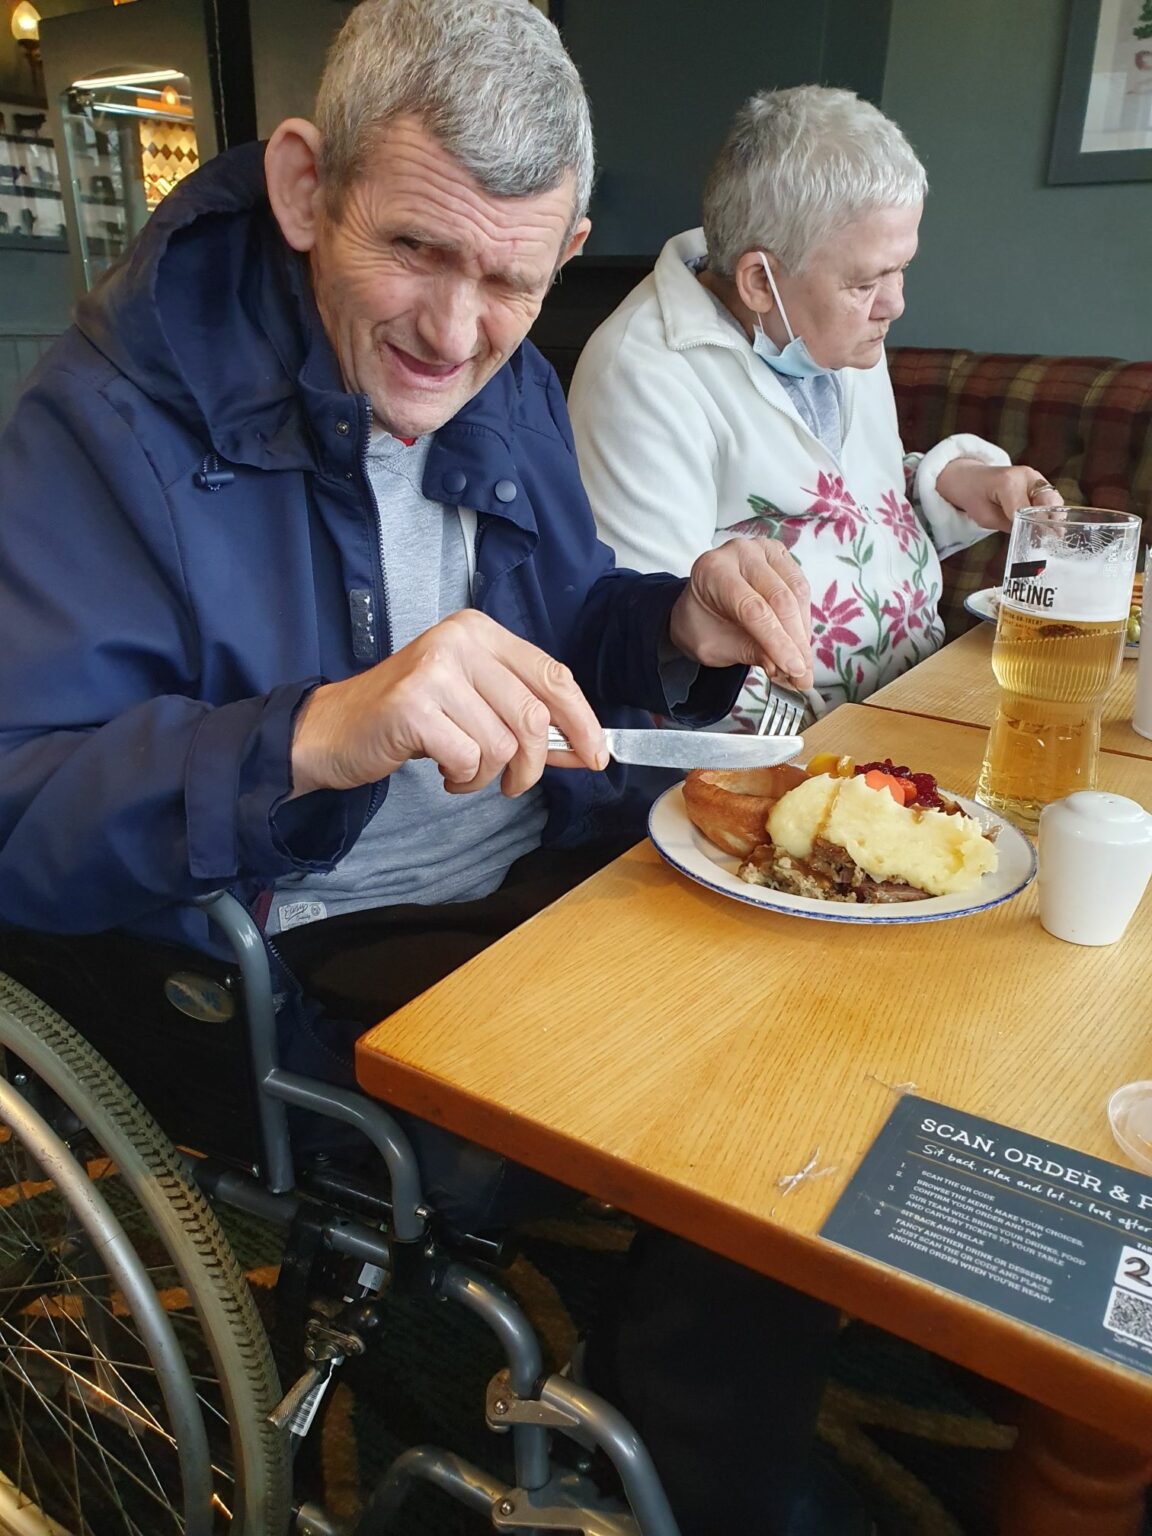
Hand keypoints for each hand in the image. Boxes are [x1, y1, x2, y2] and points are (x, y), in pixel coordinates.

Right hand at [290, 610, 607, 798]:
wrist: (334, 730)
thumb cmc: (410, 718)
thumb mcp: (473, 701)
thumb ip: (524, 715)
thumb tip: (586, 745)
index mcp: (480, 632)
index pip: (553, 675)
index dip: (582, 720)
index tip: (596, 755)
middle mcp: (460, 641)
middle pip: (533, 715)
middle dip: (534, 764)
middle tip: (515, 784)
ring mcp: (435, 670)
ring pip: (503, 743)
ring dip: (488, 775)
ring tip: (463, 771)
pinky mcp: (413, 706)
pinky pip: (468, 758)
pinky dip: (462, 778)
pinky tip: (444, 773)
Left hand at [668, 536, 813, 688]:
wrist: (698, 606)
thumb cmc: (702, 624)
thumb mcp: (715, 647)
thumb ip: (749, 652)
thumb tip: (784, 666)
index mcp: (712, 570)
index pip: (753, 609)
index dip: (778, 642)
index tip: (794, 670)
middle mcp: (738, 552)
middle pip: (780, 599)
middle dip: (795, 642)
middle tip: (803, 676)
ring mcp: (761, 549)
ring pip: (796, 593)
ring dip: (803, 633)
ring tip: (802, 665)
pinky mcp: (779, 555)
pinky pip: (801, 588)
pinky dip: (803, 620)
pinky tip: (800, 643)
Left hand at [935, 459, 1062, 531]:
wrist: (971, 478)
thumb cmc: (974, 496)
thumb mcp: (985, 516)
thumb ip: (1008, 525)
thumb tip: (1029, 535)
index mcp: (1009, 482)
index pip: (1027, 510)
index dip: (1033, 527)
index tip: (1038, 542)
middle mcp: (1027, 476)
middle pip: (1049, 501)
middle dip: (1051, 522)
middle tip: (1050, 540)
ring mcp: (1035, 476)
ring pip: (1054, 500)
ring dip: (1054, 517)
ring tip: (1051, 535)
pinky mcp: (1039, 482)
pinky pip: (1051, 499)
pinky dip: (1051, 512)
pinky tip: (1047, 525)